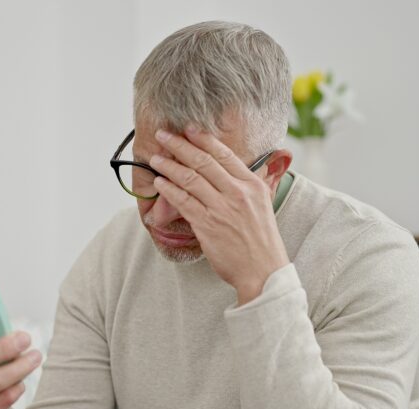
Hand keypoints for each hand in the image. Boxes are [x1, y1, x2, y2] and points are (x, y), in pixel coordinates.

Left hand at [150, 127, 289, 304]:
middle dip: (180, 145)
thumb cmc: (261, 241)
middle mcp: (237, 193)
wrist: (263, 271)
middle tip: (163, 135)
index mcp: (252, 184)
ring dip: (169, 165)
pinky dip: (169, 190)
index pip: (224, 154)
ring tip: (155, 157)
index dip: (203, 138)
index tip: (188, 128)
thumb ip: (246, 185)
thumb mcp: (262, 204)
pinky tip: (159, 182)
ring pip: (190, 179)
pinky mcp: (207, 225)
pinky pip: (183, 202)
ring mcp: (221, 208)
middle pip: (203, 161)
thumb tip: (229, 171)